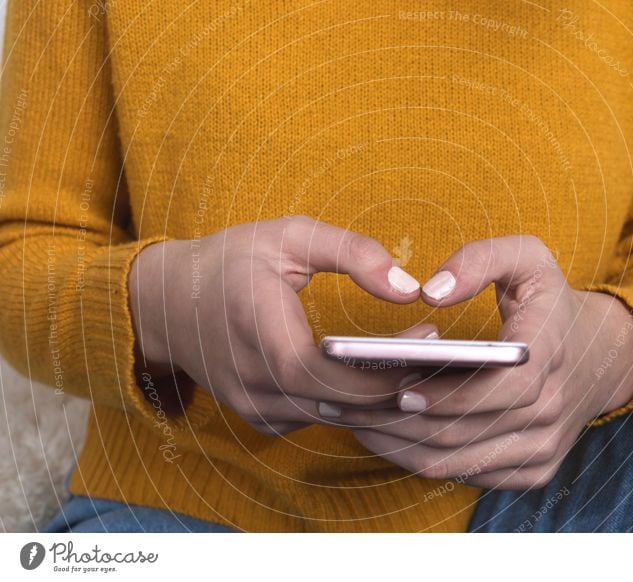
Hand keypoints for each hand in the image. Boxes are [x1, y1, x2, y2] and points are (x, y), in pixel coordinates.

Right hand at [128, 215, 434, 435]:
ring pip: (338, 415)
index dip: (390, 367)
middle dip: (401, 384)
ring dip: (382, 396)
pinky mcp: (261, 416)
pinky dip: (354, 401)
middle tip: (445, 356)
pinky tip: (385, 376)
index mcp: (264, 339)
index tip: (432, 339)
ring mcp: (258, 407)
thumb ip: (353, 253)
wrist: (166, 302)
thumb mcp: (290, 236)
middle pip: (347, 403)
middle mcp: (259, 386)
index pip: (339, 374)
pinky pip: (321, 415)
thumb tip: (409, 286)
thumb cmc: (228, 261)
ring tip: (426, 363)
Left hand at [319, 236, 632, 488]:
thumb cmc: (549, 302)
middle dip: (403, 423)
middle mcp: (553, 408)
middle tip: (349, 406)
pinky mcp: (533, 469)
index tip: (401, 387)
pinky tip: (385, 436)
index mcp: (553, 352)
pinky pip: (466, 475)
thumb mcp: (527, 258)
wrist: (598, 355)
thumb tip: (429, 293)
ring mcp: (545, 446)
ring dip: (400, 446)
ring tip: (352, 422)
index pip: (506, 387)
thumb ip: (479, 259)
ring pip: (459, 462)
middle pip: (468, 432)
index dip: (452, 394)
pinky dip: (420, 459)